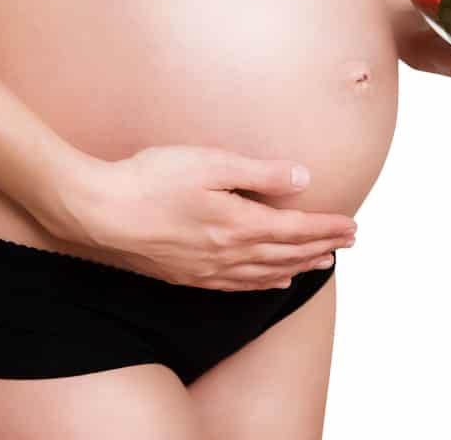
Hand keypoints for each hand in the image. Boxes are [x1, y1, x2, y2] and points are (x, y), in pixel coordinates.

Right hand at [48, 145, 356, 290]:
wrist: (97, 212)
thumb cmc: (151, 180)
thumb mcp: (211, 164)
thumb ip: (260, 173)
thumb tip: (304, 177)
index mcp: (239, 224)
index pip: (297, 228)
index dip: (328, 227)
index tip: (353, 225)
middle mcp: (229, 253)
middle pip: (288, 254)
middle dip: (322, 246)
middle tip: (349, 243)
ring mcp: (207, 269)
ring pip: (267, 274)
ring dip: (299, 267)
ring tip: (322, 263)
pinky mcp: (187, 276)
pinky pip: (240, 287)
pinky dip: (265, 285)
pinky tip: (274, 283)